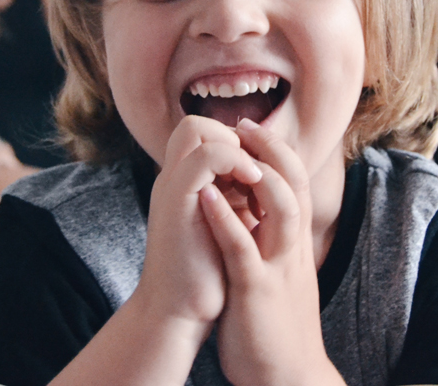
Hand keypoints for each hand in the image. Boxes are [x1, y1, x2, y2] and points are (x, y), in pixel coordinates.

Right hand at [134, 116, 263, 334]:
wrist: (178, 314)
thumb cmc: (206, 277)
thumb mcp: (225, 227)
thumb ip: (235, 200)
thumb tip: (266, 181)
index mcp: (186, 186)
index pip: (204, 132)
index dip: (235, 142)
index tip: (260, 171)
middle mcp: (174, 181)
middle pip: (196, 123)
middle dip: (234, 139)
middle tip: (257, 171)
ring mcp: (171, 188)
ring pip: (195, 129)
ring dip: (233, 146)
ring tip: (257, 176)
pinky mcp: (176, 201)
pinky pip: (204, 158)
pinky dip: (232, 161)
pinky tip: (253, 183)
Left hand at [200, 119, 341, 385]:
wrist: (287, 378)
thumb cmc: (273, 324)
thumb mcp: (278, 273)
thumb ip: (269, 241)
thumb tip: (252, 212)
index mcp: (294, 243)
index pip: (296, 182)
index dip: (276, 150)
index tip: (250, 128)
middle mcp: (292, 248)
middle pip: (295, 182)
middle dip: (271, 147)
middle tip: (243, 123)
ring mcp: (279, 268)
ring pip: (281, 206)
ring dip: (258, 171)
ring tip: (232, 145)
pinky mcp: (258, 291)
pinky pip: (243, 248)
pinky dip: (226, 218)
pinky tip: (205, 196)